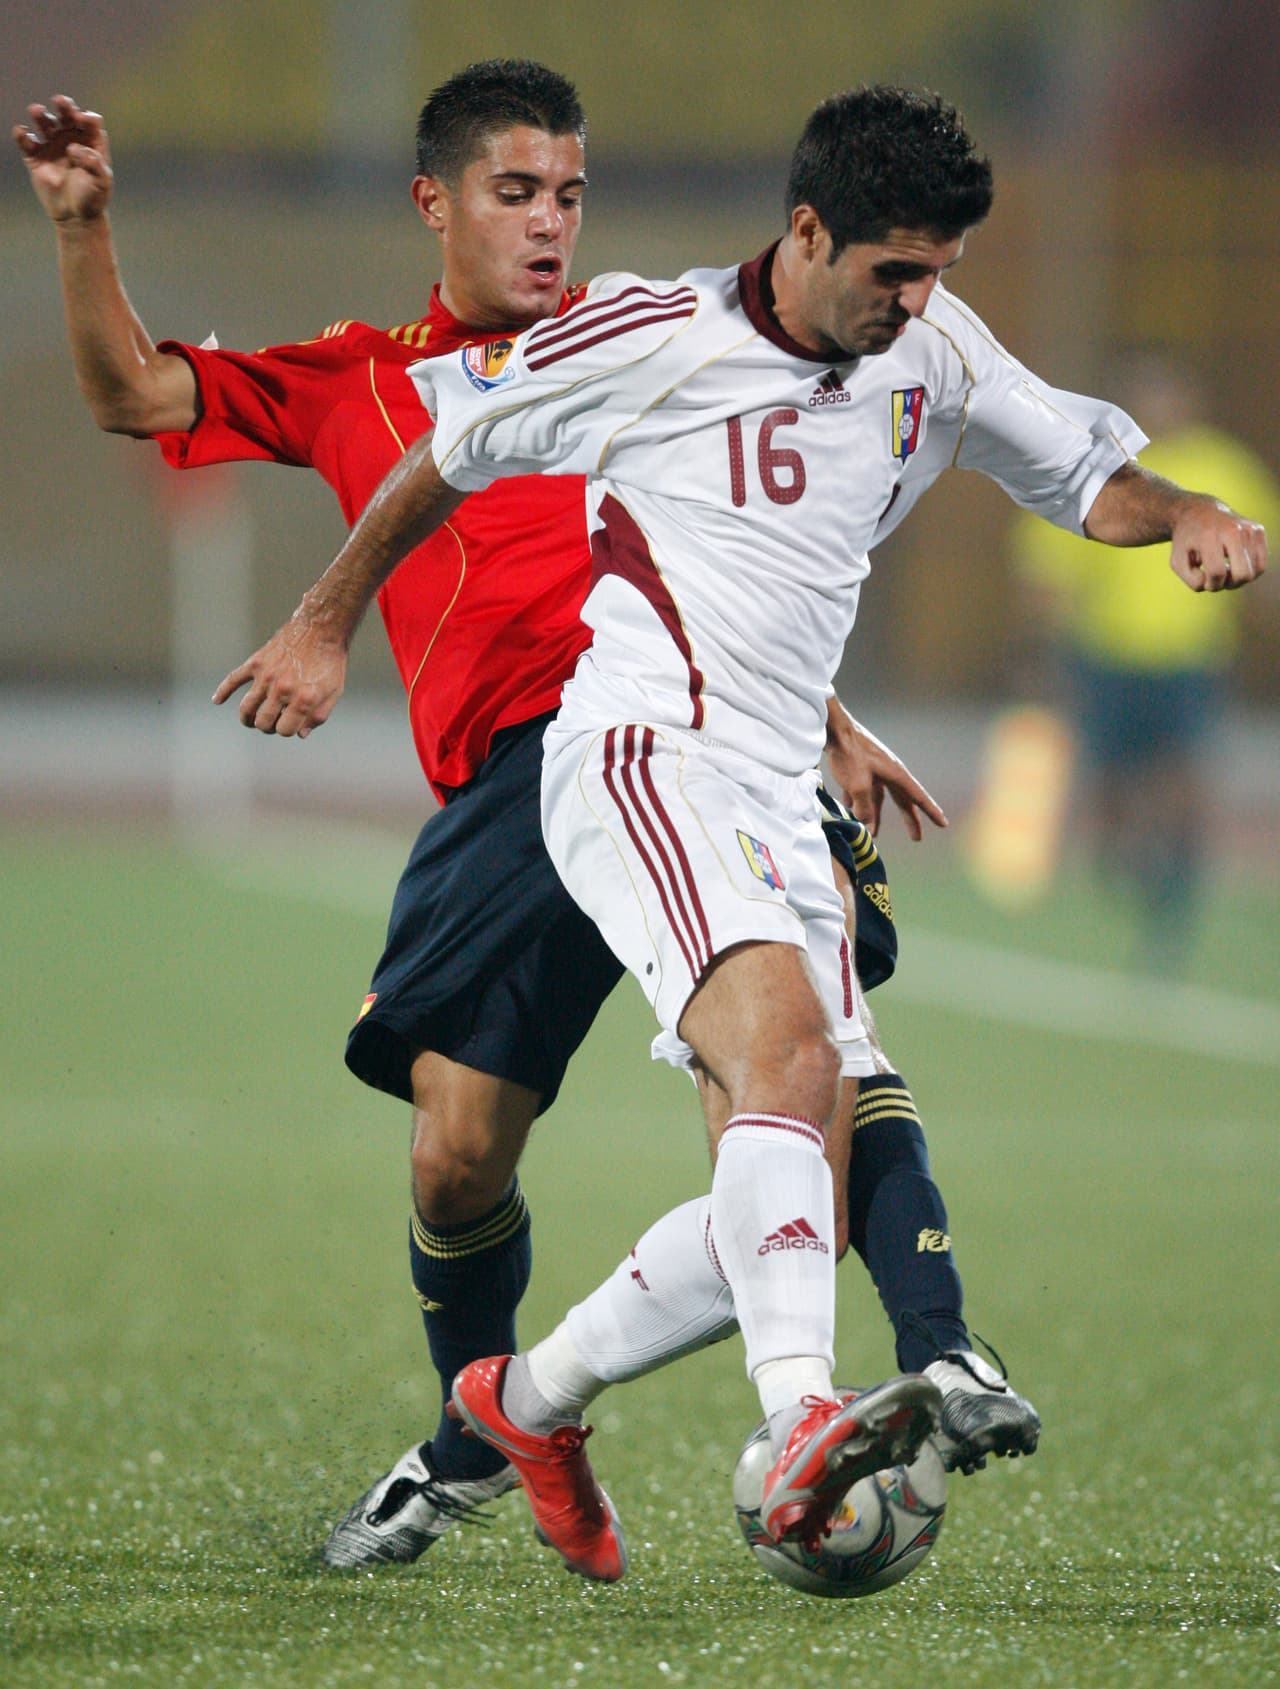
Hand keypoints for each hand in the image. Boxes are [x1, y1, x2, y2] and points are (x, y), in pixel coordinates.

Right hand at [13, 95, 111, 221]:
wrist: (76, 216)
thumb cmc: (93, 198)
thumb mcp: (101, 181)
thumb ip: (93, 163)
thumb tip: (73, 148)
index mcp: (91, 142)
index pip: (90, 122)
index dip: (87, 118)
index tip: (83, 120)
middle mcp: (71, 138)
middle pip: (67, 116)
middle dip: (64, 106)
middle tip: (60, 101)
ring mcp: (52, 146)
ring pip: (45, 124)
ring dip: (40, 115)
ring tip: (36, 110)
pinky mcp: (36, 156)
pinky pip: (27, 142)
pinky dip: (22, 136)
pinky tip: (21, 132)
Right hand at [213, 614, 347, 737]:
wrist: (322, 628)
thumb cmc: (331, 661)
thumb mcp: (333, 692)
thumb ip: (318, 716)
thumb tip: (300, 734)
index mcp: (303, 699)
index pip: (285, 730)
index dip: (287, 731)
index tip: (290, 725)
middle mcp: (282, 690)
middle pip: (263, 723)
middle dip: (268, 727)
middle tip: (272, 723)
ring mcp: (266, 676)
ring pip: (246, 708)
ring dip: (247, 719)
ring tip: (251, 720)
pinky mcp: (256, 662)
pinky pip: (233, 679)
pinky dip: (223, 691)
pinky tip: (217, 700)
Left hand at [825, 712, 947, 840]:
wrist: (833, 729)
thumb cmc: (850, 755)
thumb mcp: (858, 786)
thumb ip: (864, 808)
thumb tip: (867, 823)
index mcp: (896, 774)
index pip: (918, 797)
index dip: (931, 812)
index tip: (944, 824)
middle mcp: (889, 772)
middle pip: (902, 800)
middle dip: (908, 820)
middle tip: (916, 838)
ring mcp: (874, 769)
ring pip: (878, 798)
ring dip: (876, 816)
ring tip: (873, 835)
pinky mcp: (858, 766)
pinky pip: (861, 789)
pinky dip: (858, 801)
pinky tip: (849, 810)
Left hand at [1169, 499, 1266, 592]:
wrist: (1199, 512)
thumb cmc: (1187, 541)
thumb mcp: (1178, 562)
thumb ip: (1192, 581)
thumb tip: (1214, 584)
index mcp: (1209, 536)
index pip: (1217, 573)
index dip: (1211, 584)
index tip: (1204, 579)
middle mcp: (1233, 530)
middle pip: (1242, 574)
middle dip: (1229, 584)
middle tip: (1218, 577)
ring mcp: (1249, 529)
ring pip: (1254, 572)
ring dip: (1238, 578)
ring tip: (1225, 569)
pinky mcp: (1258, 530)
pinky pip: (1261, 565)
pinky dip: (1249, 570)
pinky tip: (1235, 564)